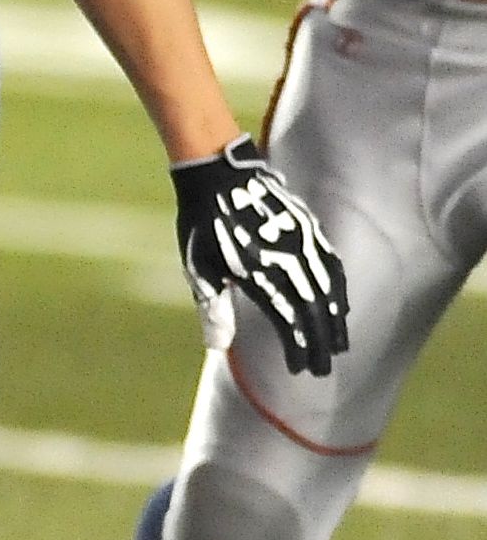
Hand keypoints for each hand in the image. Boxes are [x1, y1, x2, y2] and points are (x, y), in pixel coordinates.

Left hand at [171, 136, 348, 376]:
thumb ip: (212, 307)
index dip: (298, 347)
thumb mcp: (198, 266)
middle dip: (322, 341)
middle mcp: (287, 258)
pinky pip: (332, 264)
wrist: (218, 171)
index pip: (288, 320)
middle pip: (314, 309)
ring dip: (335, 319)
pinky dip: (339, 289)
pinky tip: (340, 304)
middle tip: (325, 369)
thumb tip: (217, 346)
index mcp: (259, 272)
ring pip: (329, 288)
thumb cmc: (202, 222)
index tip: (301, 368)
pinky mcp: (308, 228)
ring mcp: (302, 241)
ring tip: (339, 344)